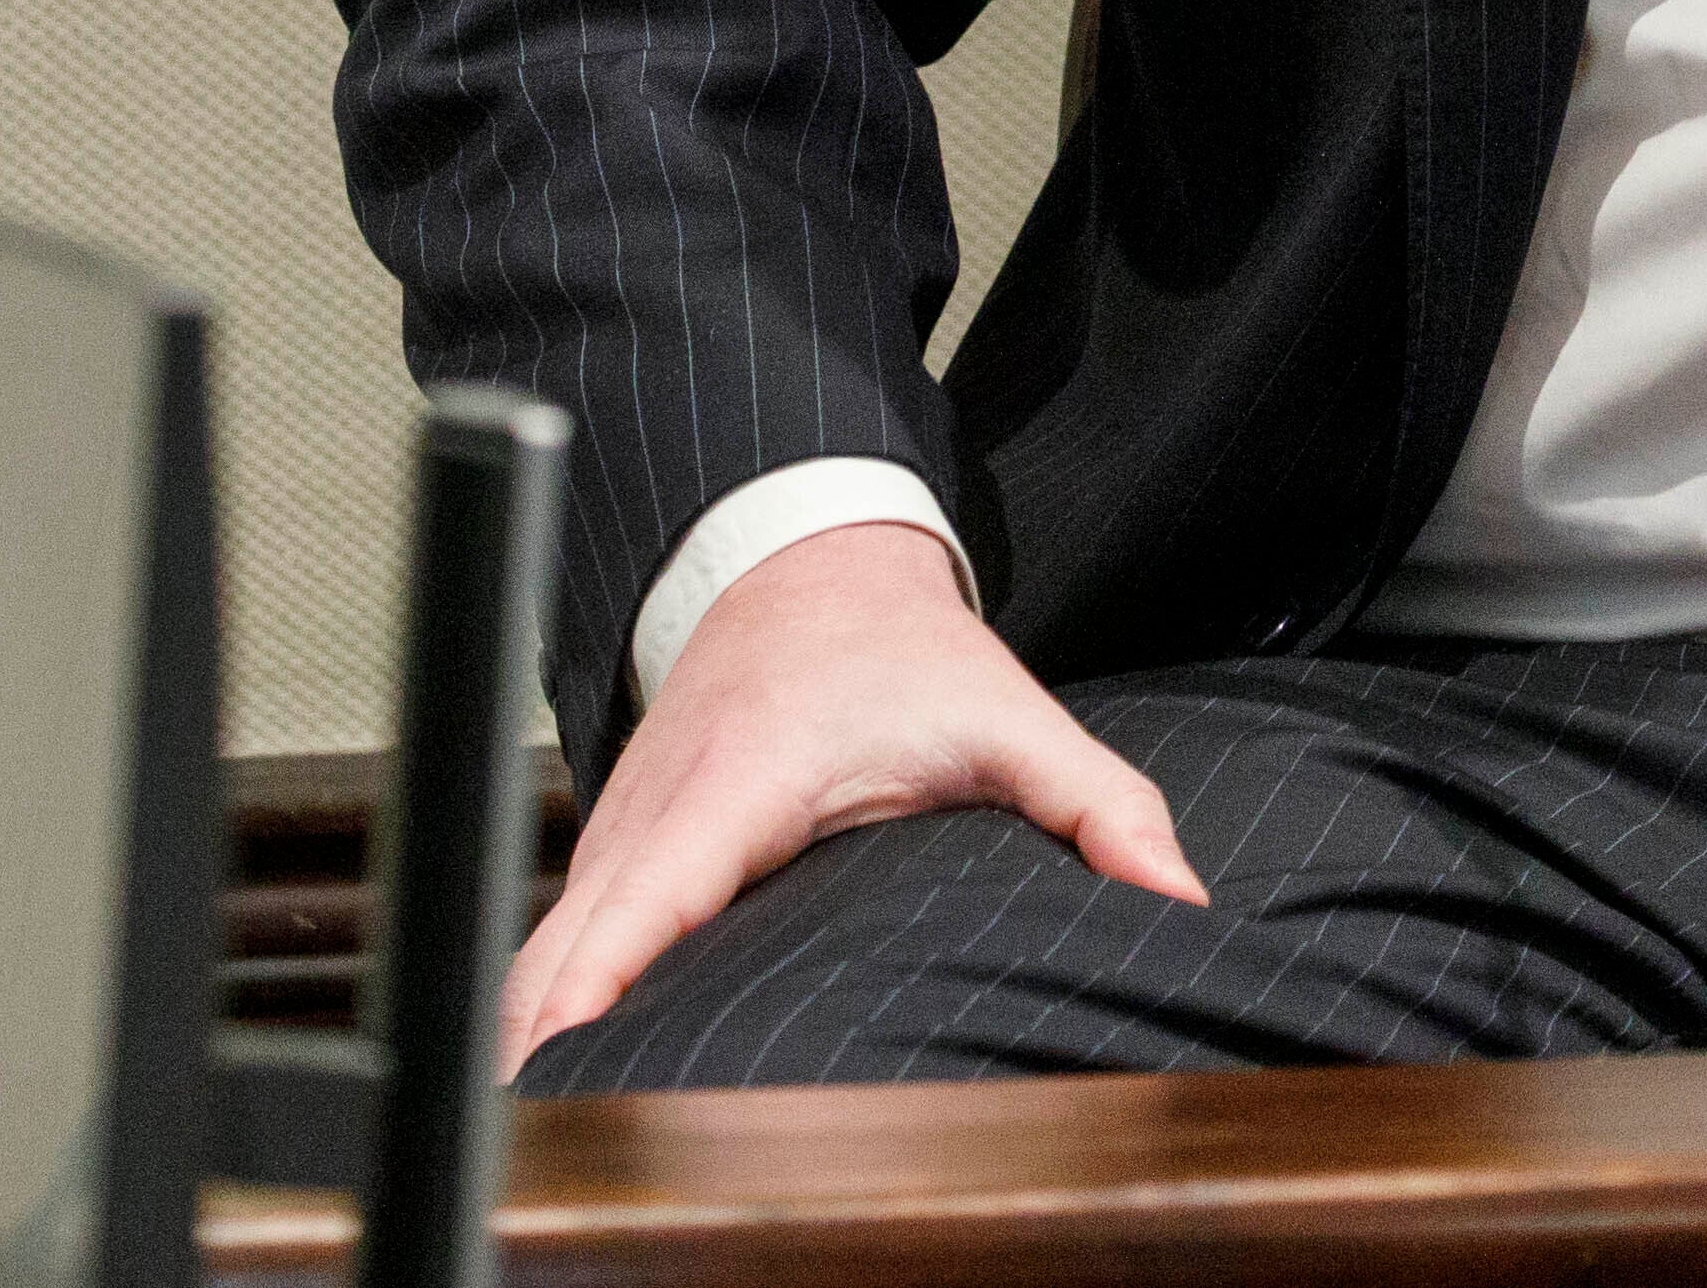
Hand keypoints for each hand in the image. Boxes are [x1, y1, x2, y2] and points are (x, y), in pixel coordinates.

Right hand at [498, 520, 1206, 1068]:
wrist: (815, 560)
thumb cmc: (901, 649)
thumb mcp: (1011, 720)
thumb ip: (1101, 808)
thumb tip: (1177, 898)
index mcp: (741, 786)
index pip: (641, 902)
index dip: (589, 989)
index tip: (558, 1066)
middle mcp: (653, 813)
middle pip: (553, 958)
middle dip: (536, 1058)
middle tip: (556, 1147)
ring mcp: (614, 831)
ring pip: (535, 957)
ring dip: (529, 1041)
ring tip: (547, 1137)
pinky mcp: (606, 848)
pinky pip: (553, 941)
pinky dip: (543, 1006)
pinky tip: (560, 1081)